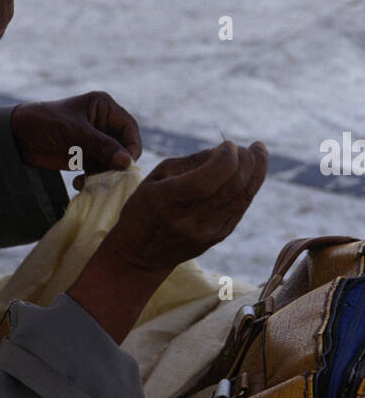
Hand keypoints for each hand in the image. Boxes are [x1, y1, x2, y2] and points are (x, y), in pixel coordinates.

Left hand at [10, 91, 140, 181]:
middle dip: (117, 164)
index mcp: (104, 107)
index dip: (132, 146)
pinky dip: (93, 179)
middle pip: (123, 147)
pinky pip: (98, 170)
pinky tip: (79, 183)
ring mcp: (94, 141)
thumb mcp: (75, 132)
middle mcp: (103, 123)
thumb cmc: (45, 123)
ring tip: (89, 182)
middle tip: (108, 178)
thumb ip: (101, 146)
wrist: (17, 137)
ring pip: (112, 162)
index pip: (129, 128)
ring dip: (104, 175)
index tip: (127, 164)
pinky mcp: (85, 156)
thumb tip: (127, 162)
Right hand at [106, 140, 268, 273]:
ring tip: (258, 152)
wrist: (140, 253)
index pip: (209, 178)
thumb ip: (192, 162)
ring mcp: (207, 231)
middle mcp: (190, 219)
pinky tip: (250, 173)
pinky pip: (241, 206)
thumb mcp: (157, 177)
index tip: (227, 144)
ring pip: (243, 196)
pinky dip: (249, 186)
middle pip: (233, 186)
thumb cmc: (145, 207)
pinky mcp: (219, 236)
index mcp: (168, 200)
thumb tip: (225, 150)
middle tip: (248, 147)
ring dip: (256, 170)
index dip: (226, 156)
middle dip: (247, 160)